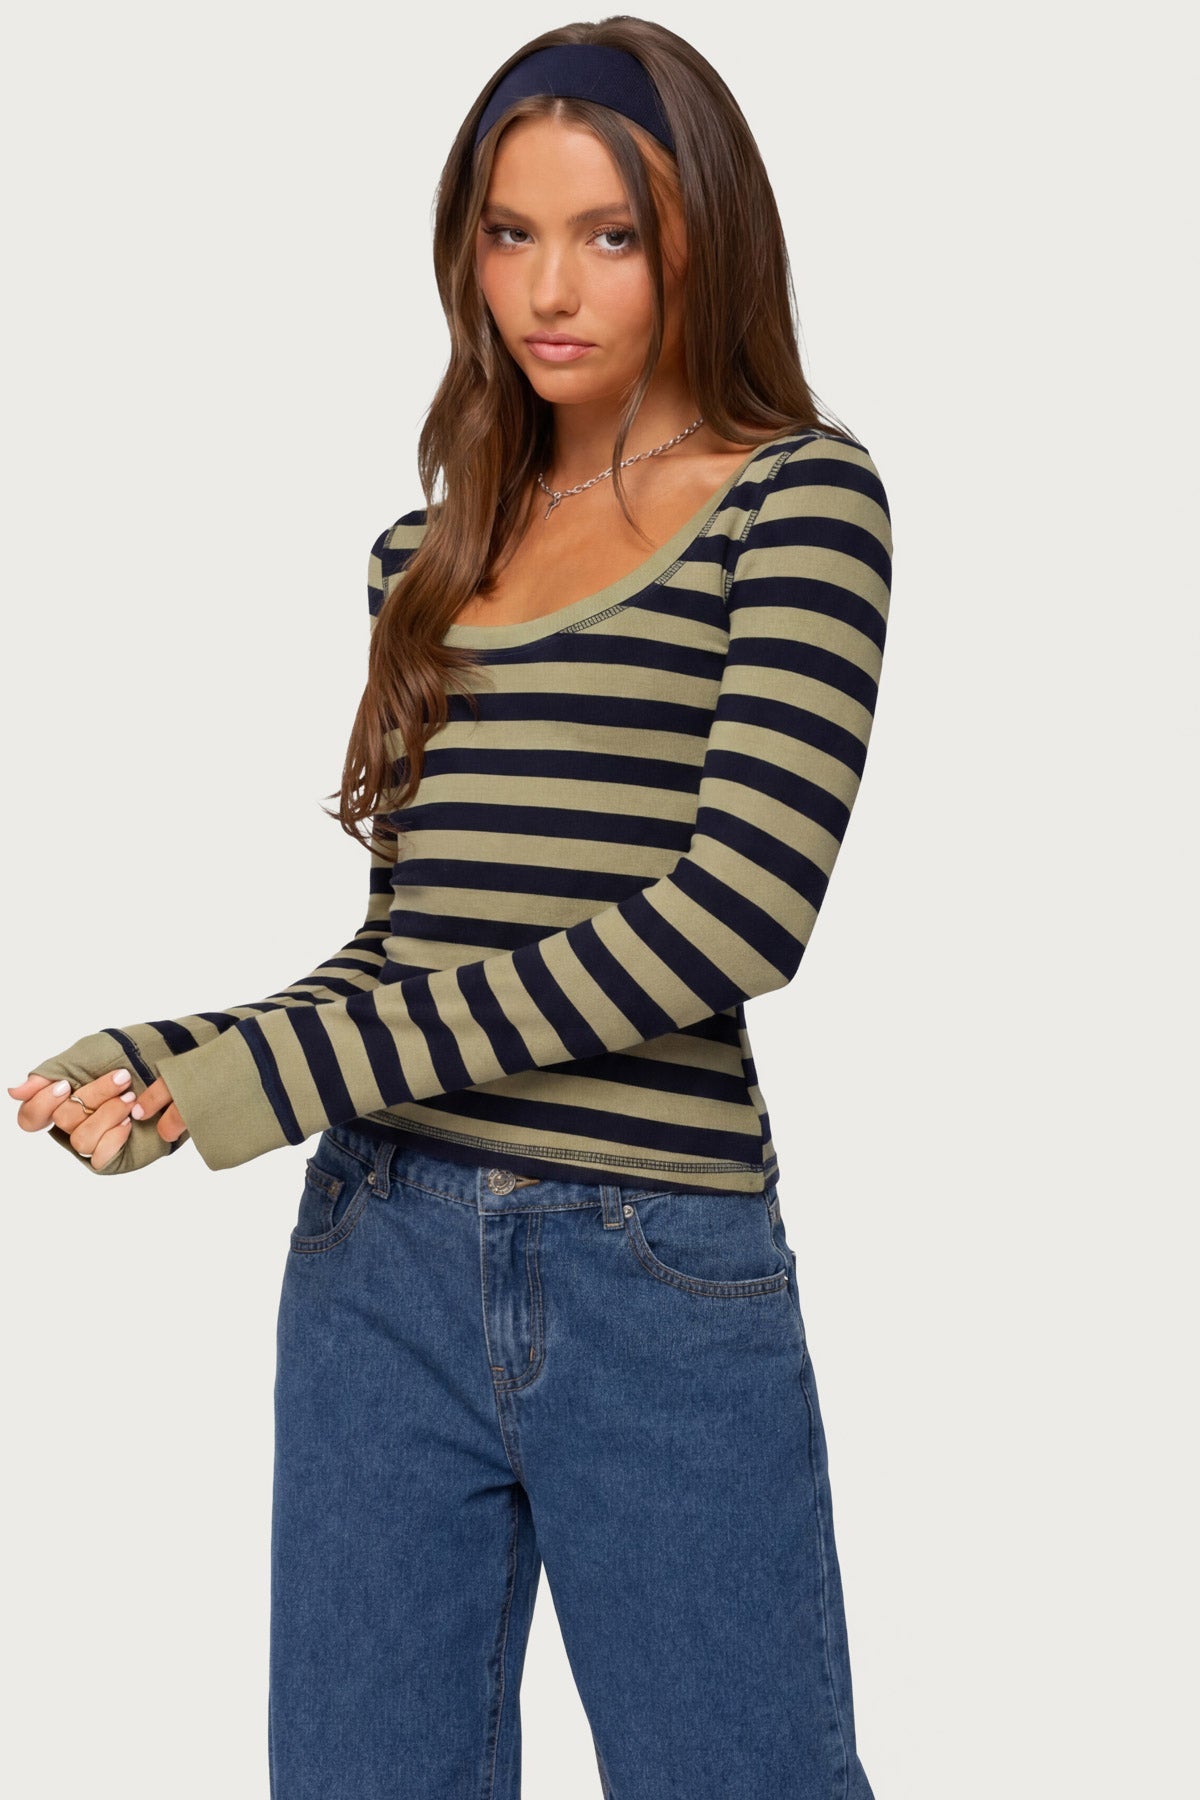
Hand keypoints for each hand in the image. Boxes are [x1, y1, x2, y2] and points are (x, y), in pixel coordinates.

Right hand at [9, 1061, 185, 1173]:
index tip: (65, 1086)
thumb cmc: (133, 1052)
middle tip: (123, 1079)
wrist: (176, 1058)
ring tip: (131, 1098)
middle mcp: (76, 1122)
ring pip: (81, 1139)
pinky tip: (129, 1122)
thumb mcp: (87, 1054)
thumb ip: (50, 1072)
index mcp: (63, 1099)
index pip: (31, 1117)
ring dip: (108, 1114)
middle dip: (94, 1096)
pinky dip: (113, 1138)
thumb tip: (14, 1092)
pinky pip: (100, 1158)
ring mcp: (96, 1140)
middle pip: (63, 1121)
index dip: (41, 1105)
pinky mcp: (117, 1155)